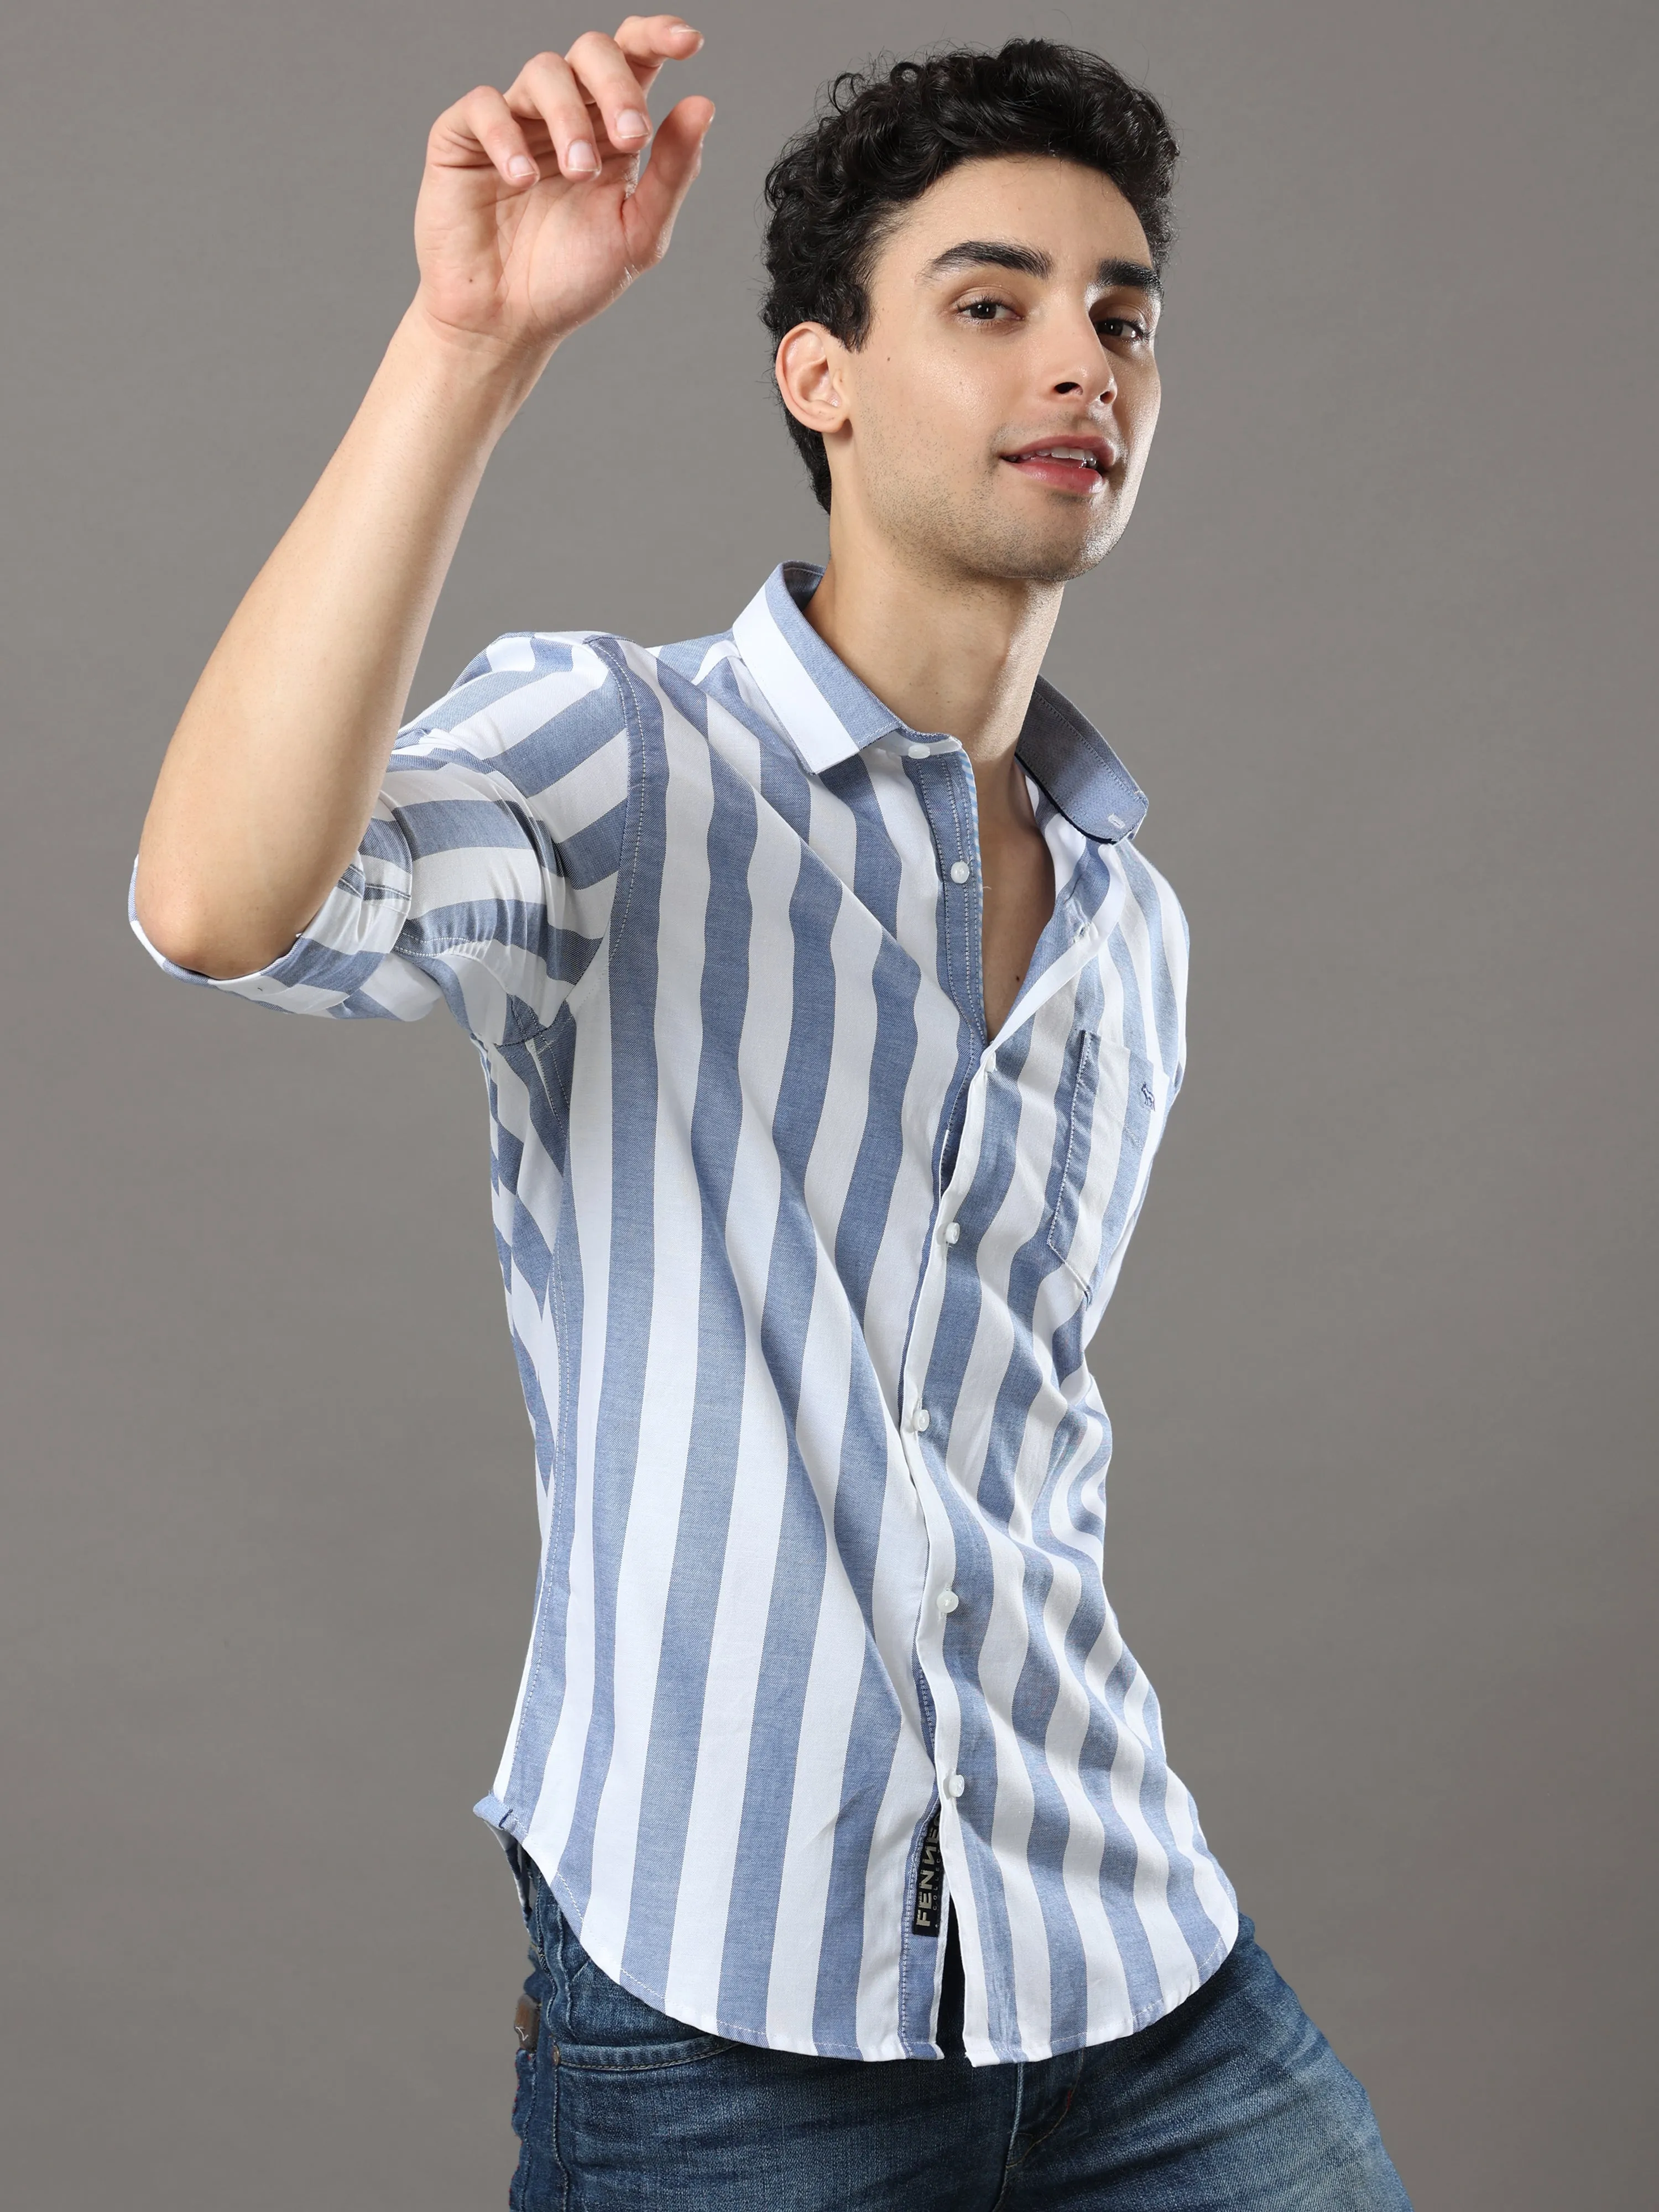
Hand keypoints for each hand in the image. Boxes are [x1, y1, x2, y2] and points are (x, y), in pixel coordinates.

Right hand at [412, 16, 712, 359]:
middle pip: (591, 51)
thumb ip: (673, 173)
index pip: (634, 59)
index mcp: (609, 130)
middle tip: (632, 137)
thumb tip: (702, 105)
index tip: (688, 43)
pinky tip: (524, 180)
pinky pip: (485, 105)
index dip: (658, 37)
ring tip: (578, 173)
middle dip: (617, 85)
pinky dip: (508, 135)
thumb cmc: (571, 281)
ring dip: (570, 118)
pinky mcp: (463, 137)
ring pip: (542, 71)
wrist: (507, 323)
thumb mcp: (638, 234)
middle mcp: (563, 115)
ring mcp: (513, 121)